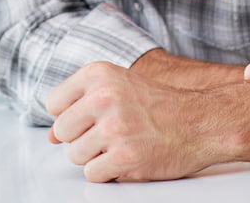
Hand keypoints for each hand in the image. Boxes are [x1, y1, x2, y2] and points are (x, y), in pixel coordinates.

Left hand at [46, 61, 215, 181]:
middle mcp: (103, 97)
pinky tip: (127, 158)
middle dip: (80, 138)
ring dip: (95, 156)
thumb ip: (80, 105)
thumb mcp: (117, 87)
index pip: (53, 104)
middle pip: (61, 132)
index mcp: (98, 74)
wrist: (200, 122)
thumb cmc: (158, 105)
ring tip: (120, 144)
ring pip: (75, 155)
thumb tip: (50, 136)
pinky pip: (92, 174)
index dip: (70, 116)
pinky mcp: (124, 157)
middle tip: (107, 135)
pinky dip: (108, 172)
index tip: (89, 118)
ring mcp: (114, 128)